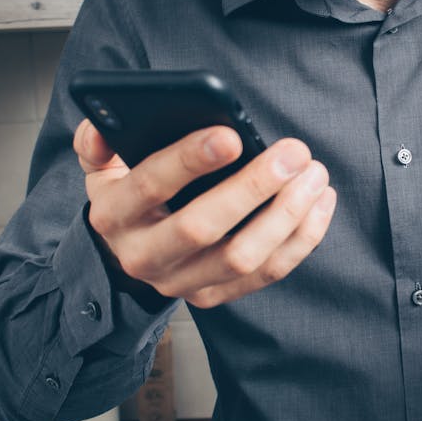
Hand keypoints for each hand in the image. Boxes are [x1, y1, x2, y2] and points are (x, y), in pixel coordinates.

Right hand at [73, 120, 336, 307]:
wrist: (127, 255)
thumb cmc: (130, 197)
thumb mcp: (102, 168)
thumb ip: (99, 142)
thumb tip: (102, 124)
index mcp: (114, 214)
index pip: (149, 186)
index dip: (189, 160)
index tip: (232, 135)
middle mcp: (145, 256)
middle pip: (203, 227)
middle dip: (254, 187)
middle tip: (294, 153)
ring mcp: (182, 283)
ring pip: (243, 257)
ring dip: (287, 215)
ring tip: (315, 175)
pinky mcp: (215, 296)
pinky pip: (267, 273)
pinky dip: (302, 239)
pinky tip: (321, 202)